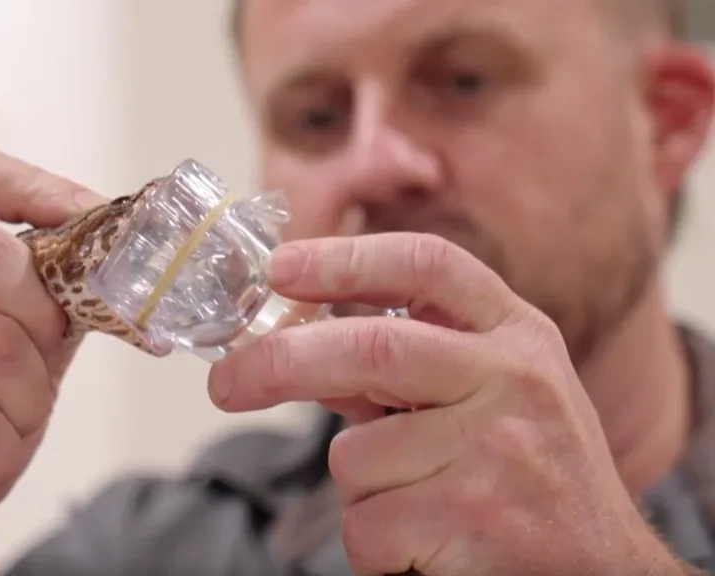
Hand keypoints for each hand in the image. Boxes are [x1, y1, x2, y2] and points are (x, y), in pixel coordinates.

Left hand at [207, 232, 679, 574]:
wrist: (604, 571)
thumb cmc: (530, 473)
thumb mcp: (490, 395)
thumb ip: (406, 365)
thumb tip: (294, 345)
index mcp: (515, 333)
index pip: (428, 265)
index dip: (345, 258)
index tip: (280, 266)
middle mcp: (514, 378)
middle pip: (371, 350)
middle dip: (280, 364)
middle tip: (226, 383)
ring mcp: (499, 447)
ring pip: (356, 458)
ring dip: (360, 490)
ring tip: (418, 504)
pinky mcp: (475, 516)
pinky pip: (367, 525)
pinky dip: (372, 544)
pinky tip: (426, 545)